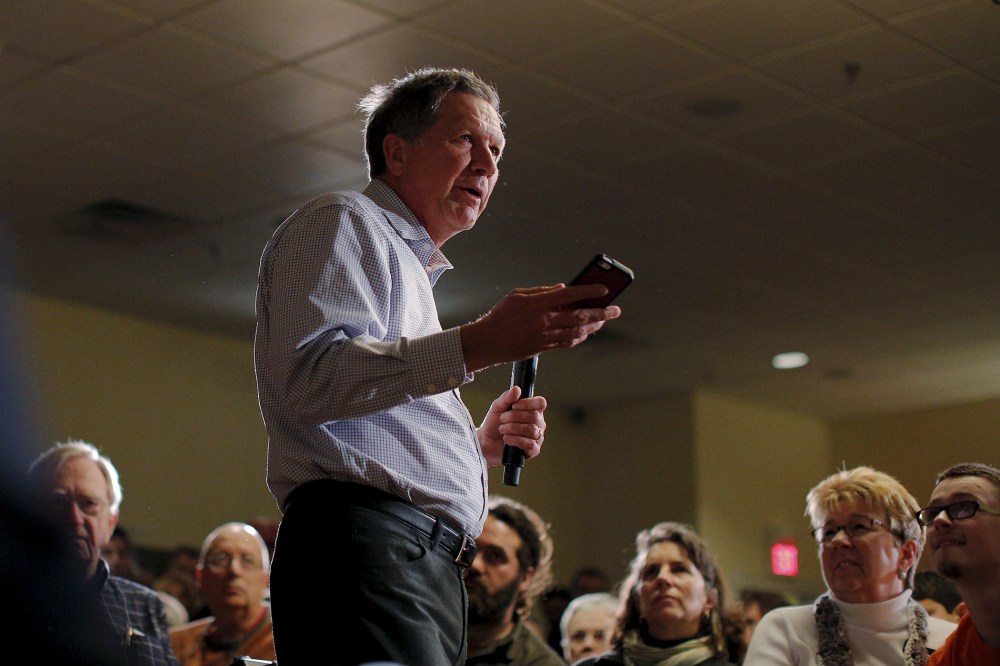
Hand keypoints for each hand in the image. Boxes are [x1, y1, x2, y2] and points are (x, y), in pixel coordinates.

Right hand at [460, 283, 620, 371]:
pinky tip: (586, 333)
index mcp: (538, 304)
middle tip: (615, 310)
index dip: (589, 291)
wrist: (489, 342)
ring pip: (577, 332)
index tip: (604, 289)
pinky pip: (567, 343)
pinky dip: (580, 337)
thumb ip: (542, 291)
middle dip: (601, 313)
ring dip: (593, 326)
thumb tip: (563, 289)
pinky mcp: (544, 348)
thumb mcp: (517, 295)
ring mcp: (545, 336)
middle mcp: (545, 321)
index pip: (570, 295)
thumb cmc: (501, 316)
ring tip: (604, 320)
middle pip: (580, 316)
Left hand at [477, 386, 546, 465]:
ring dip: (513, 428)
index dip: (528, 403)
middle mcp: (538, 423)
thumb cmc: (494, 423)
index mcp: (533, 410)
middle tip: (502, 419)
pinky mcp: (533, 450)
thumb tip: (517, 389)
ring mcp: (537, 437)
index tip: (514, 405)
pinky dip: (515, 440)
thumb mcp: (497, 407)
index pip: (541, 403)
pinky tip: (507, 439)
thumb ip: (507, 397)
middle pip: (535, 416)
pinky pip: (530, 444)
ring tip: (502, 429)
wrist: (486, 441)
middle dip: (515, 417)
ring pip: (532, 430)